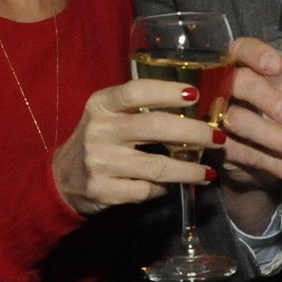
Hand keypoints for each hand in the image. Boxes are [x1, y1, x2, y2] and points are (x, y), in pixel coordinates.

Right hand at [50, 79, 224, 216]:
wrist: (63, 178)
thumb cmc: (98, 139)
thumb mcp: (108, 115)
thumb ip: (138, 107)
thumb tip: (193, 102)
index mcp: (101, 105)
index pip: (135, 91)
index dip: (167, 92)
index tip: (195, 94)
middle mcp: (99, 130)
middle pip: (154, 128)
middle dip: (193, 133)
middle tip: (218, 138)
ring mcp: (99, 162)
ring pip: (156, 166)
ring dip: (188, 170)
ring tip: (208, 172)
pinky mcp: (103, 190)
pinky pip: (145, 190)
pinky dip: (163, 189)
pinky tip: (172, 186)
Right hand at [215, 36, 281, 233]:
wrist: (257, 158)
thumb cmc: (279, 109)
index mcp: (243, 64)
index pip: (240, 49)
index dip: (255, 54)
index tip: (278, 66)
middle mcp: (225, 88)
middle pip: (236, 84)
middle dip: (264, 97)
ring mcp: (218, 119)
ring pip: (239, 124)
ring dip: (270, 137)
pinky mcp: (223, 150)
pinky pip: (247, 157)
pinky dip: (276, 166)